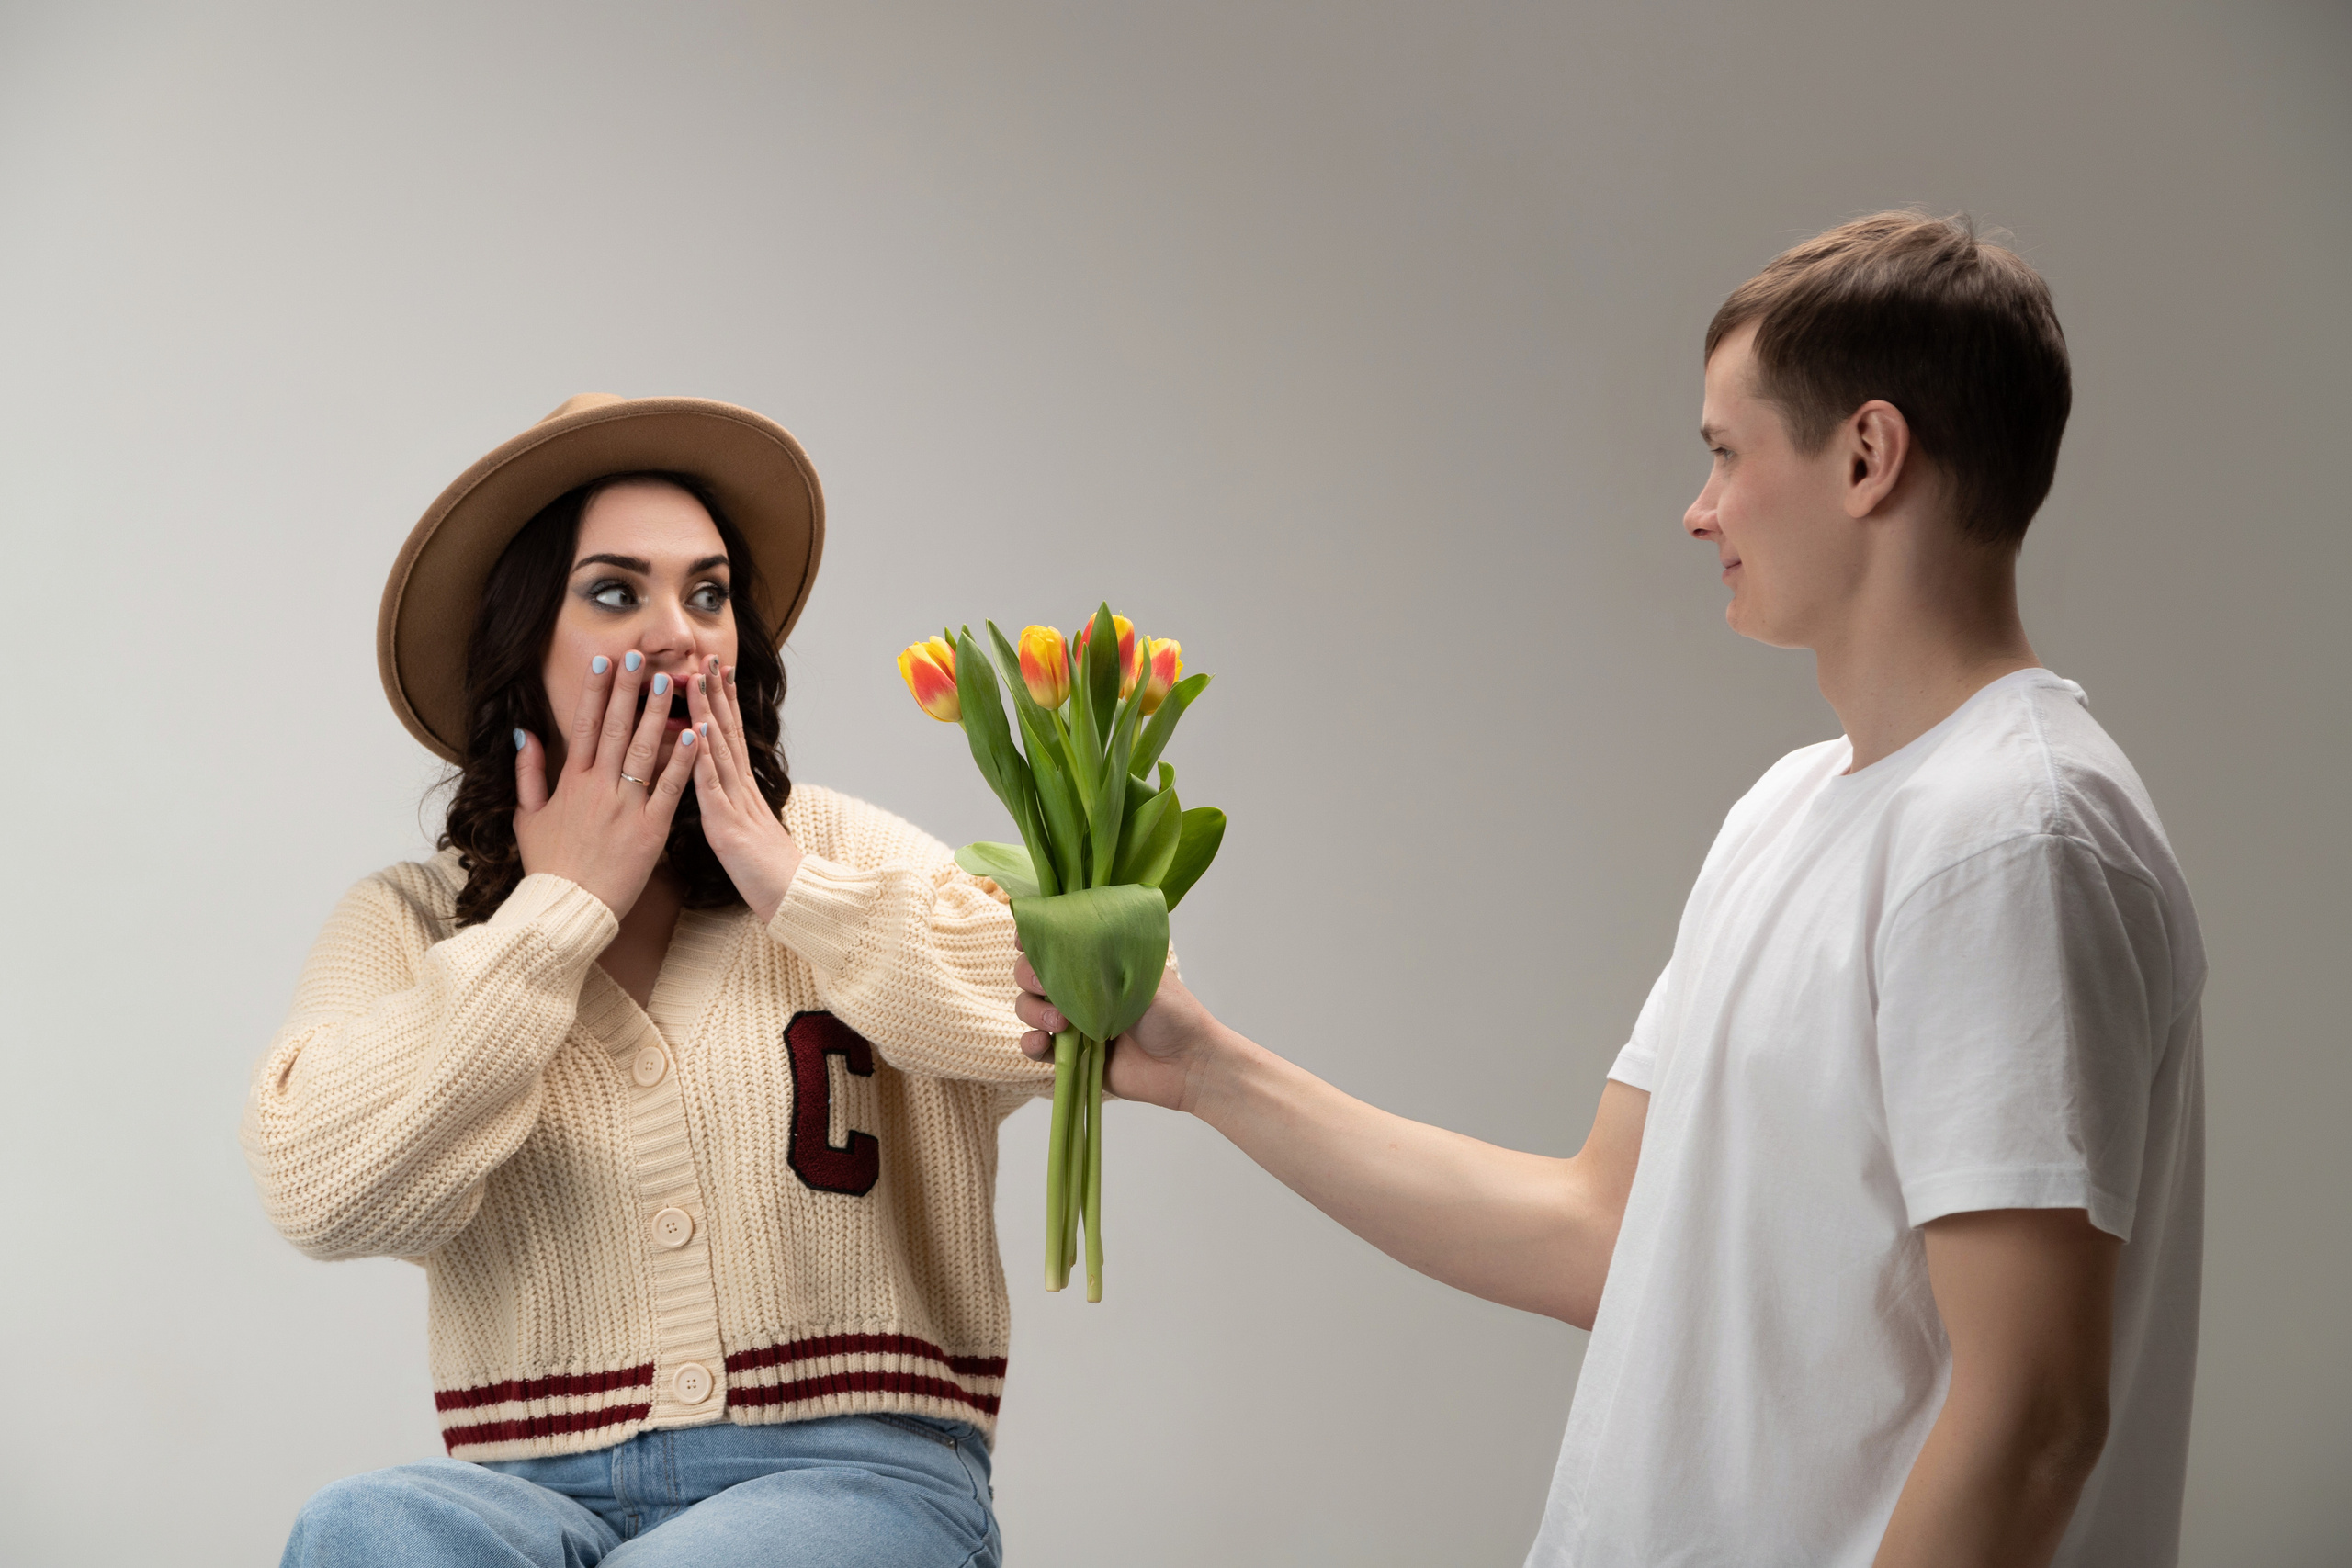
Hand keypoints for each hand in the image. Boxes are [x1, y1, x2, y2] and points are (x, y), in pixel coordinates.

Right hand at [514, 652, 697, 918]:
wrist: (567, 910)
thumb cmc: (549, 867)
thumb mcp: (527, 817)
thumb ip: (527, 772)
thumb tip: (525, 734)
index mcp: (570, 782)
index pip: (584, 725)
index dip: (596, 691)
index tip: (605, 662)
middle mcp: (598, 788)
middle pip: (616, 729)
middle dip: (629, 689)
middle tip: (640, 656)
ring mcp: (626, 808)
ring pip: (645, 751)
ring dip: (659, 714)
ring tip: (671, 682)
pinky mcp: (651, 831)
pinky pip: (670, 789)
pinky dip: (683, 761)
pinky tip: (696, 734)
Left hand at [683, 655, 803, 923]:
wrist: (793, 898)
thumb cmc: (768, 871)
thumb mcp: (749, 829)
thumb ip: (735, 804)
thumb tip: (723, 787)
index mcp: (743, 788)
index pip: (732, 735)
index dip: (724, 700)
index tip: (717, 669)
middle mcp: (741, 788)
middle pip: (728, 731)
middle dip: (717, 692)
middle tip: (709, 656)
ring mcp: (735, 803)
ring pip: (719, 750)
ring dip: (707, 712)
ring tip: (697, 680)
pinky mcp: (727, 825)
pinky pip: (711, 786)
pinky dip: (702, 758)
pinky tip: (694, 734)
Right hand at [1014, 952, 1223, 1112]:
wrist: (1187, 1063)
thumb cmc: (1173, 1013)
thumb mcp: (1140, 974)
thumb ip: (1100, 960)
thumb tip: (1062, 946)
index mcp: (1096, 961)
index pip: (1053, 942)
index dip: (1033, 938)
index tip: (1025, 941)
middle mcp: (1079, 988)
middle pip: (1030, 973)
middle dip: (1030, 976)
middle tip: (1047, 986)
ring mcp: (1071, 1022)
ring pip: (1028, 1008)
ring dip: (1034, 1011)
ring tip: (1060, 1024)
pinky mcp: (1069, 1056)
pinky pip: (1034, 1047)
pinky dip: (1030, 1043)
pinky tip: (1042, 1044)